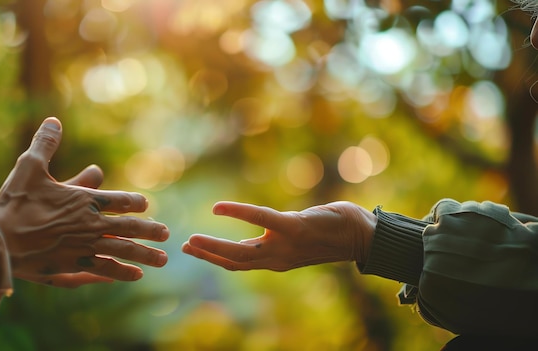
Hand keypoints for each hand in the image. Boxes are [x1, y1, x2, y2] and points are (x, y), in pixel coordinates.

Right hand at [0, 117, 168, 287]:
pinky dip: (121, 273)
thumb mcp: (29, 167)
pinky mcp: (74, 266)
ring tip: (162, 260)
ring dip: (145, 255)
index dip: (135, 202)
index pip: (120, 200)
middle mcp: (90, 225)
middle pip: (129, 228)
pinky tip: (135, 275)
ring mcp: (84, 247)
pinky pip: (103, 269)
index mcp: (84, 200)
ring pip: (122, 251)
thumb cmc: (14, 203)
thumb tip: (54, 120)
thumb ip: (45, 144)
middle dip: (150, 231)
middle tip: (167, 234)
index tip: (145, 205)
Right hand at [182, 201, 375, 270]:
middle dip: (208, 257)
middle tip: (183, 247)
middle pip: (235, 262)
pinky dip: (238, 213)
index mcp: (277, 259)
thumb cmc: (332, 230)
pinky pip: (261, 219)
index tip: (193, 248)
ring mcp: (285, 245)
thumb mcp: (298, 238)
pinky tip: (218, 208)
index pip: (240, 262)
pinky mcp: (294, 227)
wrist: (364, 235)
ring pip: (242, 252)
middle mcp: (278, 258)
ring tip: (190, 241)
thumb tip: (261, 230)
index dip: (214, 258)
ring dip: (213, 248)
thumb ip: (277, 236)